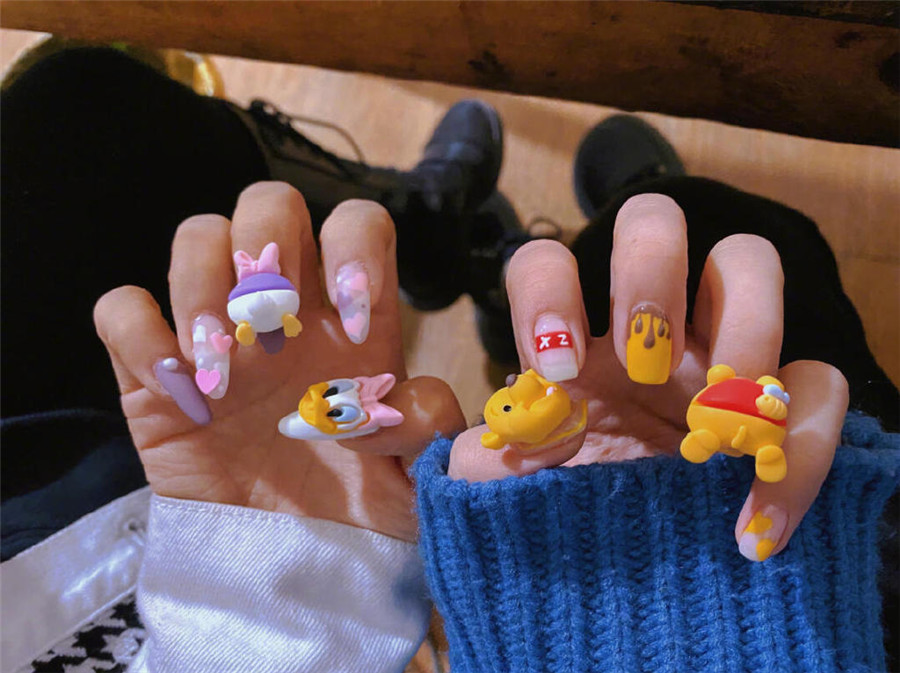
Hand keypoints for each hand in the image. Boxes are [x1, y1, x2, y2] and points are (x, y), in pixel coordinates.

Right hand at [95, 182, 464, 540]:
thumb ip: (430, 430)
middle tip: (271, 319)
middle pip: (270, 203)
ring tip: (221, 365)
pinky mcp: (155, 372)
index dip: (356, 248)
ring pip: (197, 235)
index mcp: (352, 321)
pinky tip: (173, 386)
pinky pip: (122, 310)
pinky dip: (138, 335)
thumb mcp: (414, 482)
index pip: (358, 225)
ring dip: (202, 284)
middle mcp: (286, 311)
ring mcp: (218, 333)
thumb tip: (411, 395)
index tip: (352, 323)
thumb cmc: (355, 514)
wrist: (283, 563)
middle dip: (268, 242)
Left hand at [449, 194, 847, 560]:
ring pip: (749, 262)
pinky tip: (754, 516)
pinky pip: (820, 387)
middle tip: (642, 362)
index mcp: (573, 339)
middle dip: (648, 275)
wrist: (639, 571)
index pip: (546, 262)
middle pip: (653, 221)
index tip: (555, 371)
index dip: (548, 291)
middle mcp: (644, 326)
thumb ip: (489, 467)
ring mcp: (719, 350)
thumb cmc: (576, 512)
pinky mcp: (782, 401)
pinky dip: (803, 445)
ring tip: (718, 423)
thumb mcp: (524, 495)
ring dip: (745, 327)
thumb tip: (461, 440)